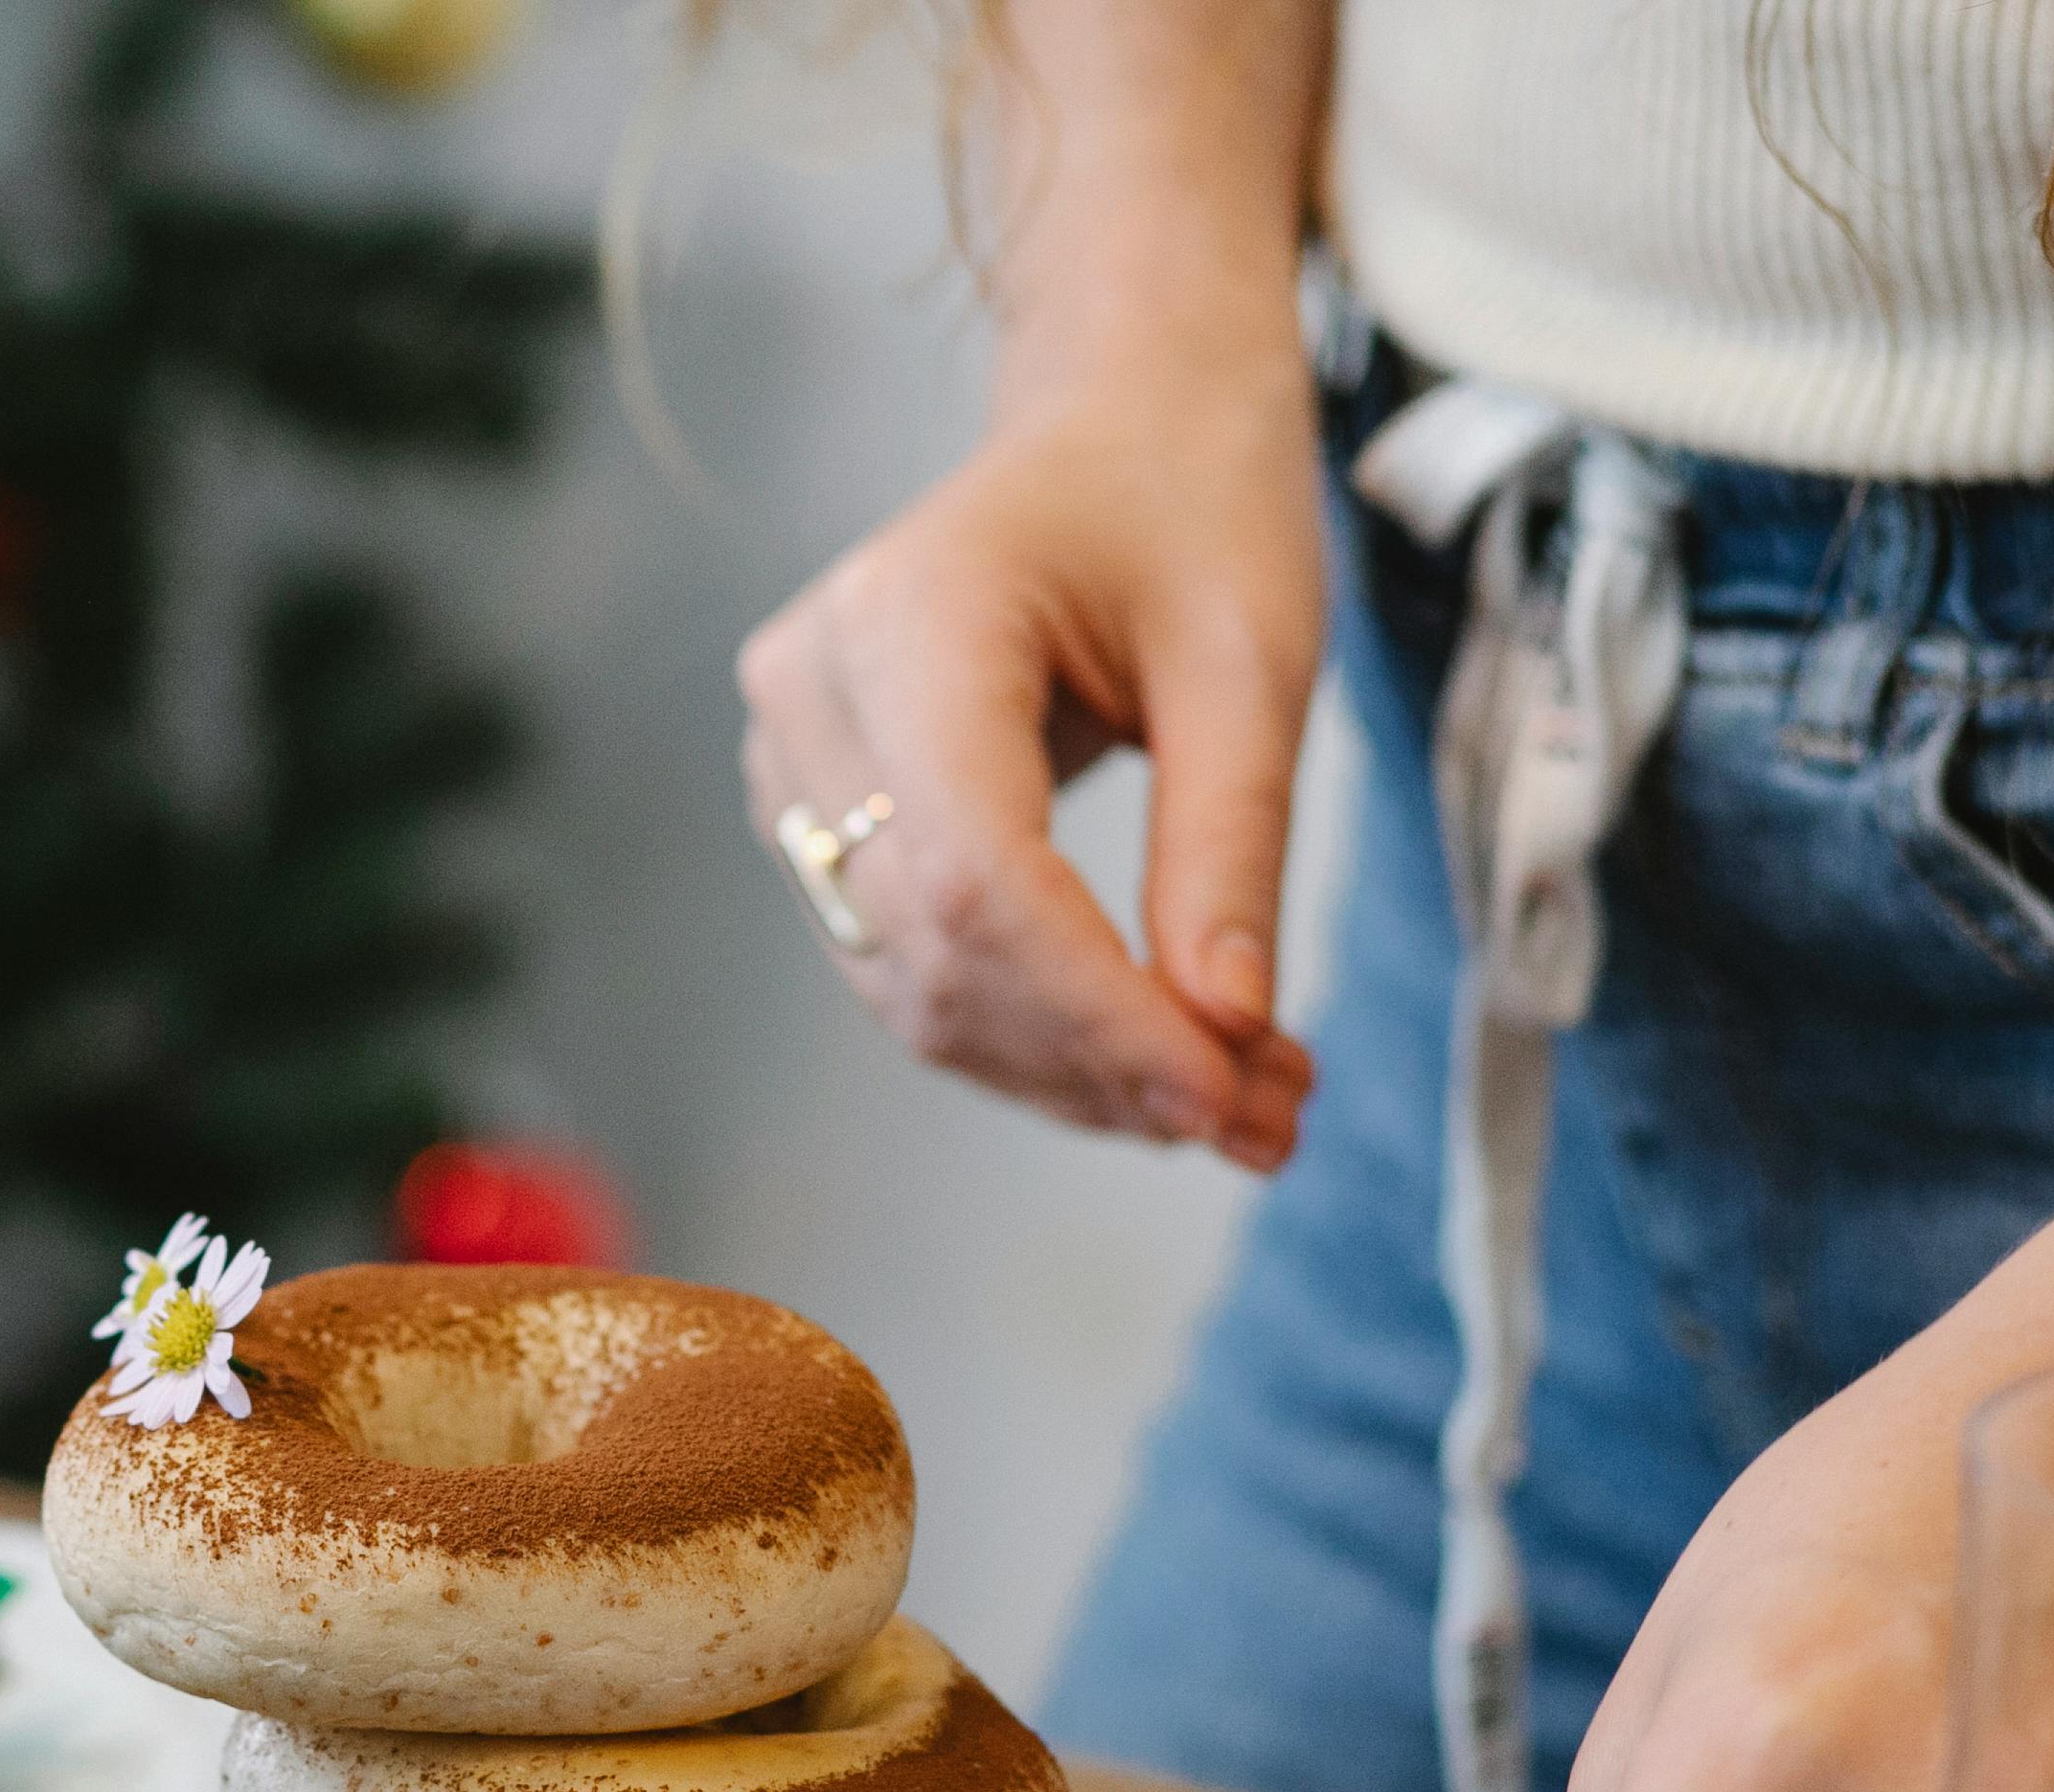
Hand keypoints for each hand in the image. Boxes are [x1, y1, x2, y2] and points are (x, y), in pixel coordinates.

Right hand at [736, 355, 1326, 1168]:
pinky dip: (1033, 1030)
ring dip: (1069, 1069)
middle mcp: (810, 695)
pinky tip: (1148, 1055)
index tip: (1226, 1095)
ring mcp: (789, 761)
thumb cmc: (1191, 498)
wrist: (1118, 413)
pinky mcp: (812, 816)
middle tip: (1265, 1117)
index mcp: (910, 620)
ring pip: (913, 988)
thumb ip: (1229, 851)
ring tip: (1233, 1101)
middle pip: (936, 952)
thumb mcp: (1251, 660)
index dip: (1097, 1011)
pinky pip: (910, 966)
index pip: (975, 877)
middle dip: (1100, 1059)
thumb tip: (1223, 1039)